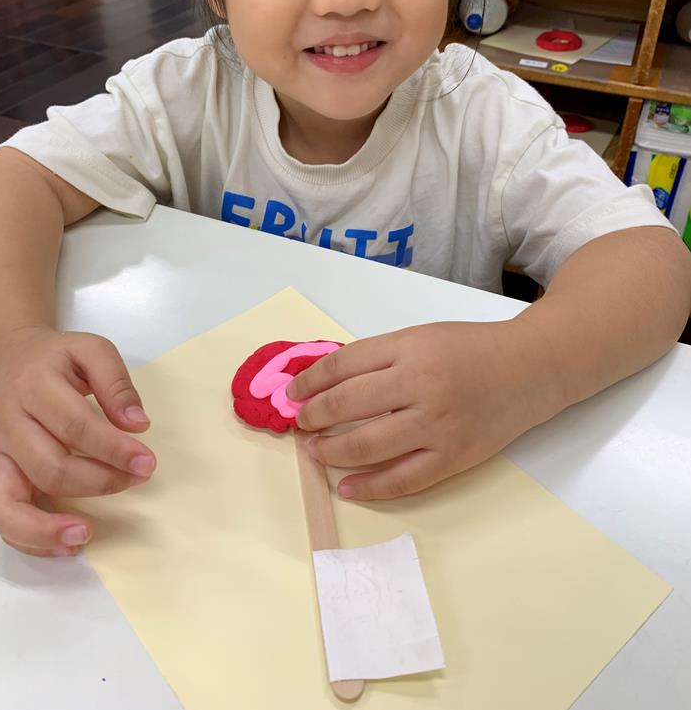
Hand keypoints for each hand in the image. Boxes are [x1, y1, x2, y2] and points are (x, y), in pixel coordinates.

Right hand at [0, 326, 155, 556]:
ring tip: (86, 534)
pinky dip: (28, 538)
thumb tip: (137, 425)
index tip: (146, 462)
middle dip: (98, 482)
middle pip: (48, 466)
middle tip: (136, 479)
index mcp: (34, 386)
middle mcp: (9, 423)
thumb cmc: (59, 359)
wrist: (13, 359)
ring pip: (8, 502)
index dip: (113, 449)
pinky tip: (66, 543)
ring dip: (48, 525)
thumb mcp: (93, 350)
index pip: (75, 425)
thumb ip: (116, 383)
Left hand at [286, 321, 549, 499]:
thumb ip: (379, 358)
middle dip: (314, 417)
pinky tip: (347, 487)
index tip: (294, 392)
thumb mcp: (420, 337)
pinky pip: (403, 479)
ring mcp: (437, 425)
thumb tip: (327, 383)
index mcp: (408, 349)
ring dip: (331, 451)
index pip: (343, 365)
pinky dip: (370, 487)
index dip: (311, 381)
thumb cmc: (470, 349)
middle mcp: (420, 385)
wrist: (530, 368)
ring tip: (314, 451)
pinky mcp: (454, 457)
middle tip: (299, 423)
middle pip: (348, 405)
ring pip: (368, 445)